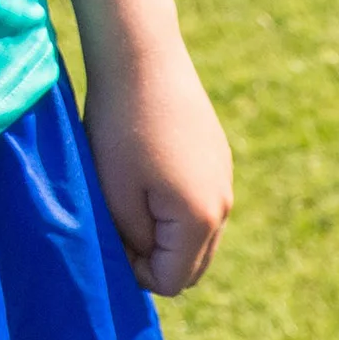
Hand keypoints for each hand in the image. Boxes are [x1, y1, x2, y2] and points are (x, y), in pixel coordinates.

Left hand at [81, 26, 231, 293]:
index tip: (113, 242)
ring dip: (169, 234)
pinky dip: (179, 209)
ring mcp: (226, 186)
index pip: (173, 281)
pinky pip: (204, 207)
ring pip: (200, 238)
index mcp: (200, 222)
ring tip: (135, 199)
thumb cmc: (120, 128)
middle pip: (193, 267)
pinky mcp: (220, 164)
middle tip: (122, 229)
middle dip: (158, 260)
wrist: (143, 59)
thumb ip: (134, 241)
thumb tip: (147, 263)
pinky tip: (153, 175)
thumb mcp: (115, 195)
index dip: (139, 273)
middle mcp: (223, 210)